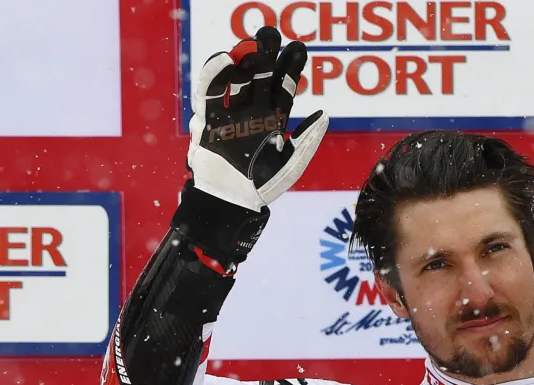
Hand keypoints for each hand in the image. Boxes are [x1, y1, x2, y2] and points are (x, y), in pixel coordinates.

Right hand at [187, 25, 327, 210]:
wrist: (231, 201)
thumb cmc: (263, 186)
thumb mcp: (292, 163)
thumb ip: (307, 140)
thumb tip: (325, 115)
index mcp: (272, 120)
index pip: (283, 88)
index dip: (290, 68)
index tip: (298, 48)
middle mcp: (251, 113)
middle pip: (258, 78)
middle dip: (265, 56)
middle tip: (271, 33)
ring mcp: (230, 115)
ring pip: (236, 81)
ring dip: (243, 62)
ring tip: (251, 43)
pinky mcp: (208, 121)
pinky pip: (209, 94)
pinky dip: (215, 76)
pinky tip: (224, 59)